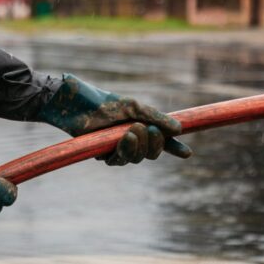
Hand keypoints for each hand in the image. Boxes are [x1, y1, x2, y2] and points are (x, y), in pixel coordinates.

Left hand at [38, 74, 191, 165]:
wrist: (76, 105)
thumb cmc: (103, 102)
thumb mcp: (133, 106)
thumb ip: (154, 117)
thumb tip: (179, 129)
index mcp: (142, 125)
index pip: (162, 140)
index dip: (174, 148)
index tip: (187, 153)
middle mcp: (132, 139)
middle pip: (151, 153)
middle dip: (153, 144)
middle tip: (148, 130)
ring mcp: (118, 148)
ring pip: (135, 159)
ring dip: (136, 147)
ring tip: (129, 131)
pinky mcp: (103, 154)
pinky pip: (117, 161)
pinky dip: (121, 152)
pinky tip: (120, 140)